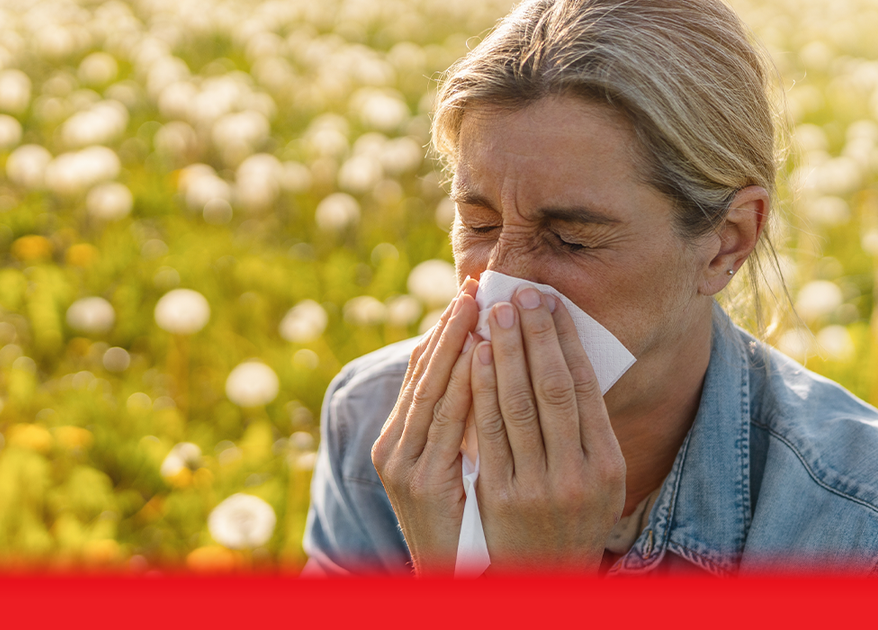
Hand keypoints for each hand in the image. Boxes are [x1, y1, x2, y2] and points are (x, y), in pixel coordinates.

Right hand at [372, 278, 481, 576]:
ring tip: (477, 305)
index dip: (441, 331)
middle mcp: (392, 448)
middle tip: (473, 284)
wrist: (450, 579)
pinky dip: (460, 384)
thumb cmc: (459, 525)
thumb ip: (459, 426)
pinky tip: (477, 355)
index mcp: (397, 440)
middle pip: (420, 373)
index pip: (418, 372)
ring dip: (454, 344)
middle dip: (449, 326)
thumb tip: (485, 370)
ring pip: (430, 391)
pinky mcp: (422, 482)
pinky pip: (444, 423)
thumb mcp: (452, 469)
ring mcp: (403, 465)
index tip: (467, 294)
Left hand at [469, 287, 625, 573]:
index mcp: (607, 464)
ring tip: (494, 312)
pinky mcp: (500, 495)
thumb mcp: (597, 478)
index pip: (585, 387)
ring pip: (518, 404)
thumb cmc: (570, 517)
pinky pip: (487, 432)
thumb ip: (586, 428)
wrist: (544, 577)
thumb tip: (567, 356)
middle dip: (535, 335)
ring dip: (503, 351)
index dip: (566, 340)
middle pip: (553, 388)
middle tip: (521, 293)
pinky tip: (472, 356)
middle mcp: (577, 474)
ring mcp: (537, 486)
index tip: (551, 303)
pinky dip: (480, 388)